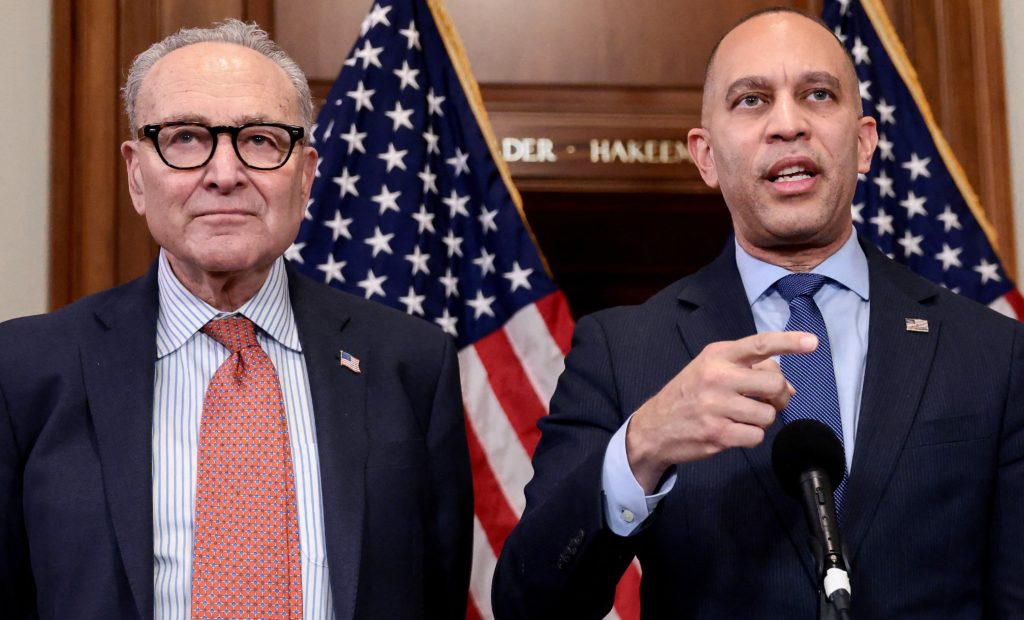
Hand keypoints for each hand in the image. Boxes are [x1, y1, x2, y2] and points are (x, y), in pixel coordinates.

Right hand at [625, 331, 816, 492]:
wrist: (654, 427)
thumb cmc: (688, 395)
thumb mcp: (710, 369)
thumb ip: (747, 371)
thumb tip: (788, 388)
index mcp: (717, 356)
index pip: (759, 345)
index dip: (788, 343)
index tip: (812, 342)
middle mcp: (717, 377)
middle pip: (774, 383)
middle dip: (778, 395)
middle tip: (768, 400)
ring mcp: (717, 406)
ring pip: (768, 413)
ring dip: (761, 419)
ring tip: (742, 417)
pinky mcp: (718, 434)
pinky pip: (756, 436)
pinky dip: (751, 436)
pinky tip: (733, 432)